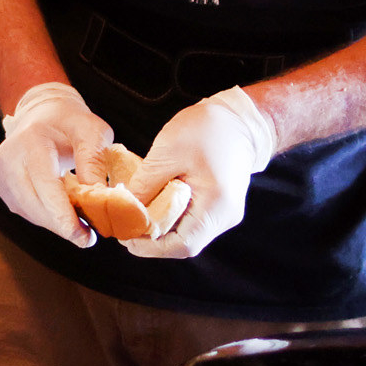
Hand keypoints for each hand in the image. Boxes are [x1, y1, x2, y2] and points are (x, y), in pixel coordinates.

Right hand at [0, 82, 112, 246]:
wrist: (42, 114)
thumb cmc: (70, 122)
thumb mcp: (92, 131)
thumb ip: (94, 160)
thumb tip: (97, 195)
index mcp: (30, 141)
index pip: (44, 184)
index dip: (62, 214)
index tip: (83, 235)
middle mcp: (9, 158)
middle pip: (32, 203)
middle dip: (61, 225)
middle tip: (87, 238)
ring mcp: (2, 173)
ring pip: (27, 211)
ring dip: (54, 224)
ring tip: (80, 228)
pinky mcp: (3, 187)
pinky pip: (24, 210)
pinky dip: (45, 218)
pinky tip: (63, 215)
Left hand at [121, 87, 275, 259]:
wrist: (240, 119)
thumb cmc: (208, 129)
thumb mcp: (168, 152)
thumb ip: (145, 184)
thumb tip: (124, 209)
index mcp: (217, 206)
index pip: (183, 244)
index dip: (151, 246)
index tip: (126, 235)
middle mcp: (224, 217)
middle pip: (183, 242)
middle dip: (151, 237)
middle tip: (124, 223)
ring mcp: (223, 213)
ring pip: (186, 231)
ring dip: (160, 225)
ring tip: (134, 212)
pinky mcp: (218, 205)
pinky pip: (191, 219)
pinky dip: (170, 215)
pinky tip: (152, 201)